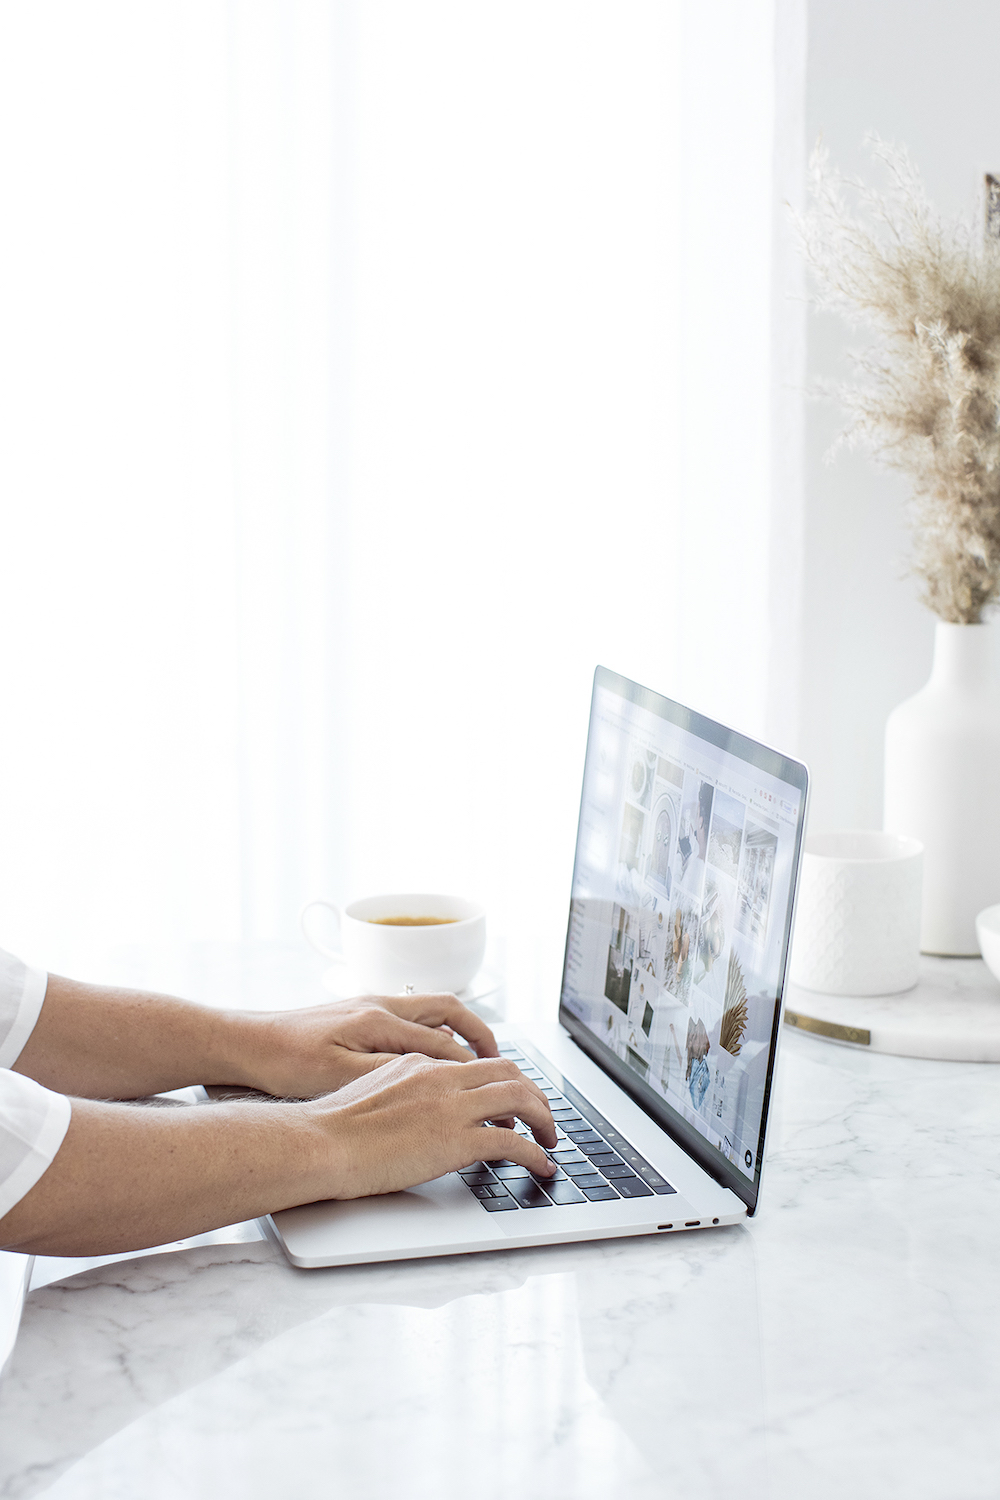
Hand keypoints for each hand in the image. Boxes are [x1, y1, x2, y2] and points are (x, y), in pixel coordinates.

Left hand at [239, 992, 500, 1096]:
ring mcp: (369, 1006)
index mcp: (379, 1021)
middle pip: (449, 1011)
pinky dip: (435, 1030)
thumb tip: (435, 1075)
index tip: (495, 1092)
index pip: (445, 1043)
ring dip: (460, 1030)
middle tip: (502, 1064)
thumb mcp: (338, 1075)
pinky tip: (432, 1054)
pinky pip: (412, 1016)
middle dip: (481, 1036)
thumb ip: (391, 1072)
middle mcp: (380, 1005)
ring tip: (477, 1057)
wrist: (245, 1043)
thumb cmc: (285, 1062)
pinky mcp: (358, 1014)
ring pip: (432, 1009)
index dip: (474, 1070)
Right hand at [309, 1053, 557, 1198]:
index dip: (503, 1081)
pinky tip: (541, 1166)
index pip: (476, 1065)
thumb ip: (402, 1094)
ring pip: (519, 1098)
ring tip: (550, 1140)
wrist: (320, 1142)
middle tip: (543, 1118)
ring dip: (543, 1119)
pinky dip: (534, 1154)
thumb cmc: (331, 1128)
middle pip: (508, 1073)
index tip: (513, 1100)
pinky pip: (512, 1142)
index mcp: (420, 1064)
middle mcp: (441, 1078)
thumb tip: (416, 1114)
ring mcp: (450, 1107)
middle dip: (533, 1095)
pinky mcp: (456, 1140)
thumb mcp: (371, 1093)